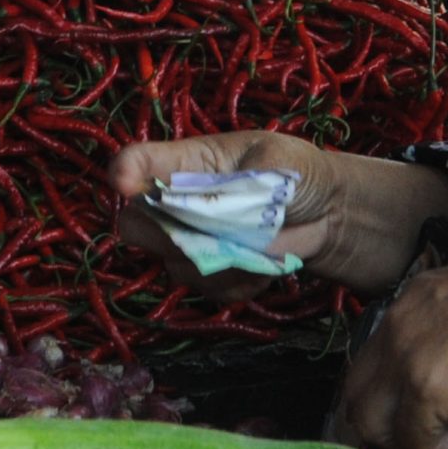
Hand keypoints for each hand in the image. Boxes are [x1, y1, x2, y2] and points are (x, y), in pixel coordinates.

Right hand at [110, 132, 360, 302]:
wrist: (324, 214)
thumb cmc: (294, 173)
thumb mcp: (279, 161)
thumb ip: (246, 179)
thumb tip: (222, 200)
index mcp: (185, 162)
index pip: (137, 163)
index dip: (125, 172)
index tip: (123, 183)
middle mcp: (175, 203)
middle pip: (136, 225)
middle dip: (167, 233)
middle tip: (214, 227)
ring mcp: (188, 242)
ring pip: (174, 264)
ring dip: (218, 261)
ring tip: (259, 244)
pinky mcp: (208, 274)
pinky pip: (208, 288)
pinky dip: (239, 281)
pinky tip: (264, 263)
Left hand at [338, 251, 447, 448]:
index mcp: (410, 300)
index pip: (374, 358)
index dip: (395, 391)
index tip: (427, 404)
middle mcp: (396, 326)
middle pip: (357, 393)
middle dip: (390, 422)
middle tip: (431, 430)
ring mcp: (404, 359)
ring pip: (372, 424)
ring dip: (411, 438)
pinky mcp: (424, 392)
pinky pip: (415, 442)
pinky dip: (446, 447)